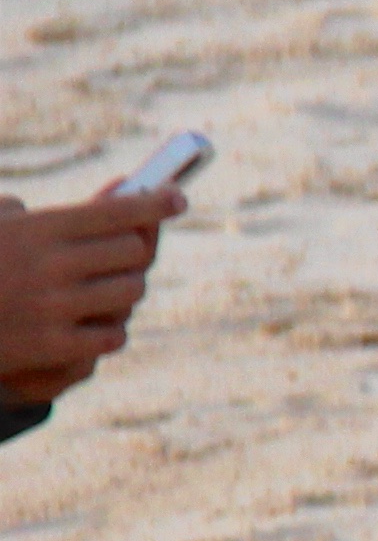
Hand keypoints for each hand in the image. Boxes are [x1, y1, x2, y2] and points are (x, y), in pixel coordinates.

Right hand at [0, 187, 172, 403]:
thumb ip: (46, 212)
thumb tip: (120, 193)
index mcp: (38, 230)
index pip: (117, 212)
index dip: (155, 203)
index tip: (177, 198)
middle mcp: (52, 266)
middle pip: (134, 252)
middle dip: (131, 251)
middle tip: (121, 253)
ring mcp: (55, 308)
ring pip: (130, 292)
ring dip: (121, 290)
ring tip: (100, 289)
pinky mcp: (54, 347)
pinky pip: (114, 335)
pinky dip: (107, 330)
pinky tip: (89, 323)